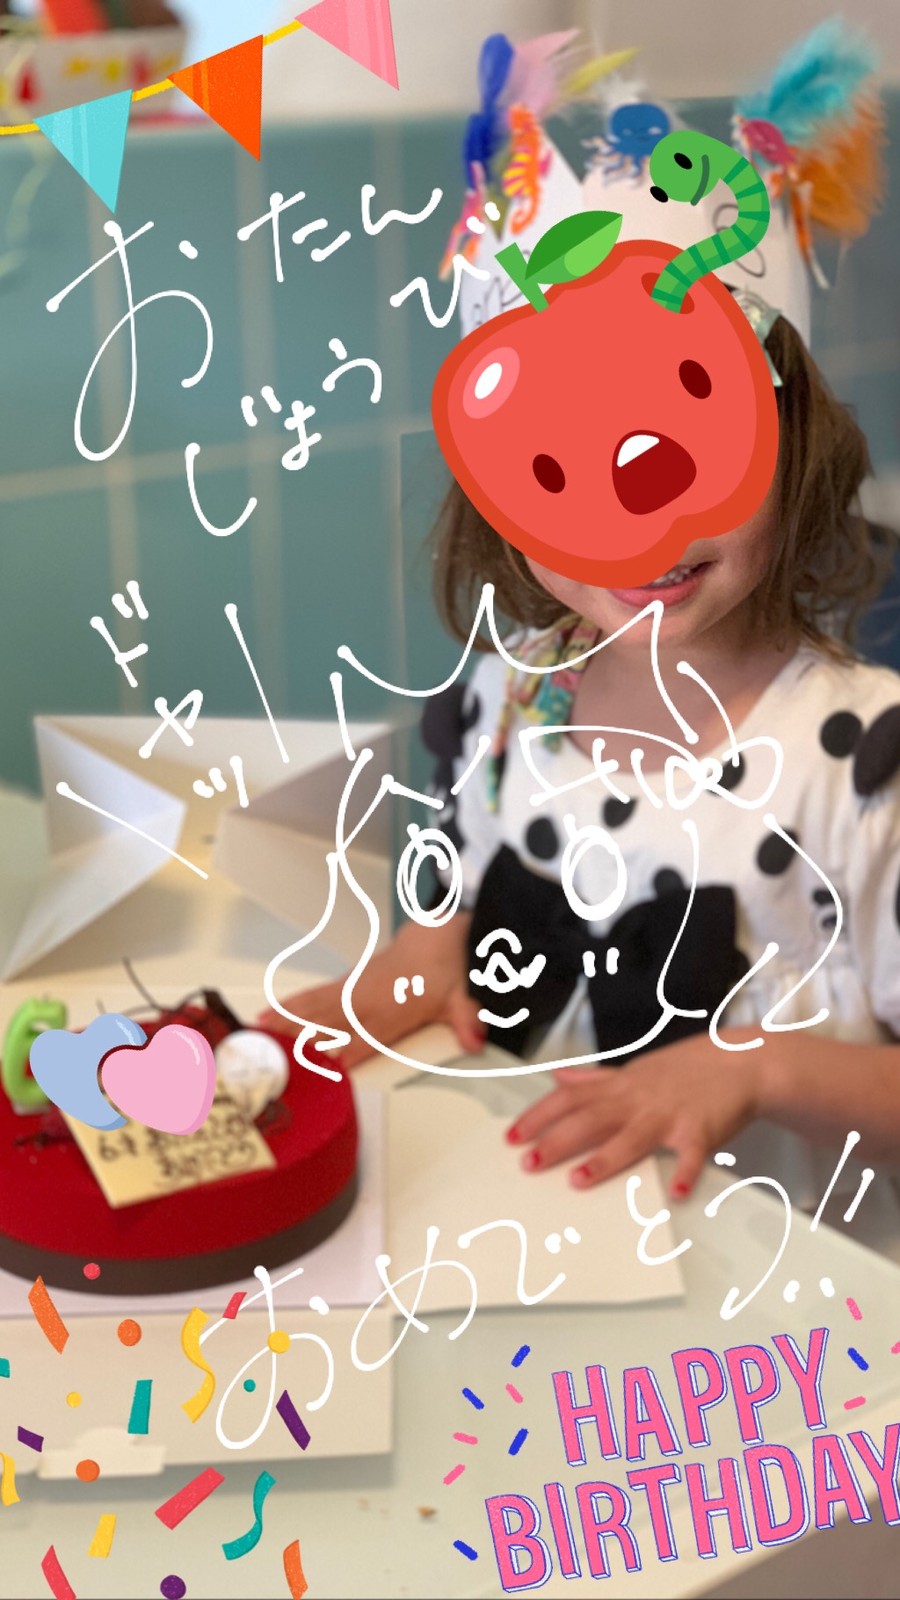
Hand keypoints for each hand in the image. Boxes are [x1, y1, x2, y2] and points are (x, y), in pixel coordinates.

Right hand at [257, 914, 483, 1068]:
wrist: (438, 935)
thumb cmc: (447, 971)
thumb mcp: (462, 998)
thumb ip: (466, 1020)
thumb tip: (476, 1039)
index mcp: (392, 1012)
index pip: (362, 1042)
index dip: (342, 1059)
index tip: (317, 1073)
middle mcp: (367, 1002)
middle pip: (327, 1023)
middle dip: (298, 1038)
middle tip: (267, 1052)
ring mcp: (355, 990)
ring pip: (314, 1006)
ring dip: (285, 1019)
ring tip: (257, 1030)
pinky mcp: (350, 982)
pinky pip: (316, 995)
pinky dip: (292, 1004)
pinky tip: (273, 1011)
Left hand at [506, 1028, 764, 1196]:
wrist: (740, 1062)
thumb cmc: (685, 1070)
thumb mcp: (634, 1070)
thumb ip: (595, 1078)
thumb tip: (558, 1076)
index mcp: (620, 1087)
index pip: (570, 1099)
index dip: (539, 1116)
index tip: (511, 1135)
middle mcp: (638, 1099)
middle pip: (590, 1119)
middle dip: (556, 1141)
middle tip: (527, 1162)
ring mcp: (669, 1114)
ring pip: (632, 1137)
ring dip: (605, 1159)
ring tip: (578, 1181)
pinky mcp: (701, 1129)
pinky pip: (693, 1153)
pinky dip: (686, 1172)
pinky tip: (677, 1193)